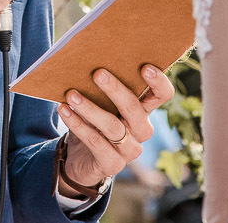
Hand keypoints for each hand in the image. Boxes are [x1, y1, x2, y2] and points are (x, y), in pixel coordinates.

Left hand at [56, 64, 175, 192]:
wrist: (80, 158)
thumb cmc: (94, 121)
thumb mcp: (102, 103)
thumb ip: (104, 86)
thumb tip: (90, 62)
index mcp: (144, 110)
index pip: (162, 95)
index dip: (158, 82)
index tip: (144, 67)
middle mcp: (142, 130)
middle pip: (134, 108)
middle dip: (115, 89)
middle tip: (97, 74)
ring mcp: (130, 150)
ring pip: (112, 126)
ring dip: (89, 108)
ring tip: (71, 94)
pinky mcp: (113, 164)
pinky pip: (96, 142)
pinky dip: (78, 125)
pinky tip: (64, 111)